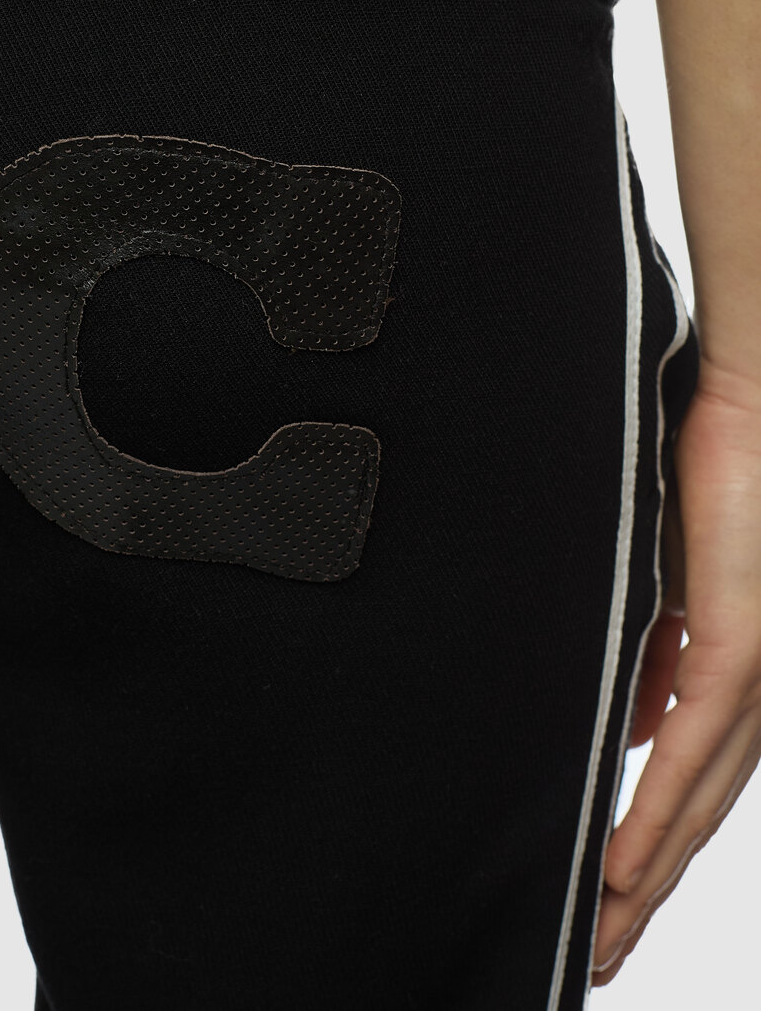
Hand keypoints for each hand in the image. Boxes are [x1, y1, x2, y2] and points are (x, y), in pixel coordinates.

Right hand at [591, 357, 760, 987]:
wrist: (744, 391)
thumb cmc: (703, 464)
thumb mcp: (659, 576)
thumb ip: (650, 652)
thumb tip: (630, 724)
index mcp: (732, 663)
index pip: (692, 776)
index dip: (653, 847)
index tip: (609, 898)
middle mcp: (753, 680)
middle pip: (699, 811)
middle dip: (646, 892)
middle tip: (598, 950)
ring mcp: (754, 664)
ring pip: (701, 799)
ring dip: (648, 877)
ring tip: (603, 932)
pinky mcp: (742, 638)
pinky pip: (695, 747)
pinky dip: (656, 813)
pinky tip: (625, 864)